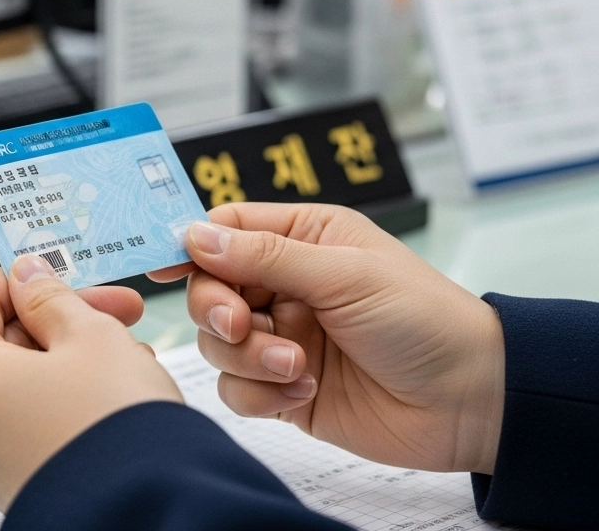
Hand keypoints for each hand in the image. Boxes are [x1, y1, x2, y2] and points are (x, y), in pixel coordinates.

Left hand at [0, 255, 179, 511]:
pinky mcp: (16, 484)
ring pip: (23, 385)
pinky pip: (34, 424)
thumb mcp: (89, 334)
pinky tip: (119, 394)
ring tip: (133, 356)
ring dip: (73, 359)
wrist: (151, 507)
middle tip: (120, 309)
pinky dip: (69, 401)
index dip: (20, 280)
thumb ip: (51, 297)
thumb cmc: (114, 419)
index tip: (62, 271)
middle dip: (61, 321)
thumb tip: (27, 276)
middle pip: (1, 345)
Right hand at [149, 203, 504, 474]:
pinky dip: (260, 393)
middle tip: (242, 324)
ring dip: (247, 356)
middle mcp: (286, 285)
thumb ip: (265, 255)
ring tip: (295, 366)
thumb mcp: (345, 274)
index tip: (163, 265)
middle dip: (217, 309)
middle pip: (208, 288)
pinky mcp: (283, 387)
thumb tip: (194, 235)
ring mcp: (282, 336)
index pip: (226, 230)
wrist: (470, 401)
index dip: (191, 245)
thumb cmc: (425, 320)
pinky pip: (236, 388)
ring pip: (217, 342)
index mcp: (303, 239)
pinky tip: (301, 391)